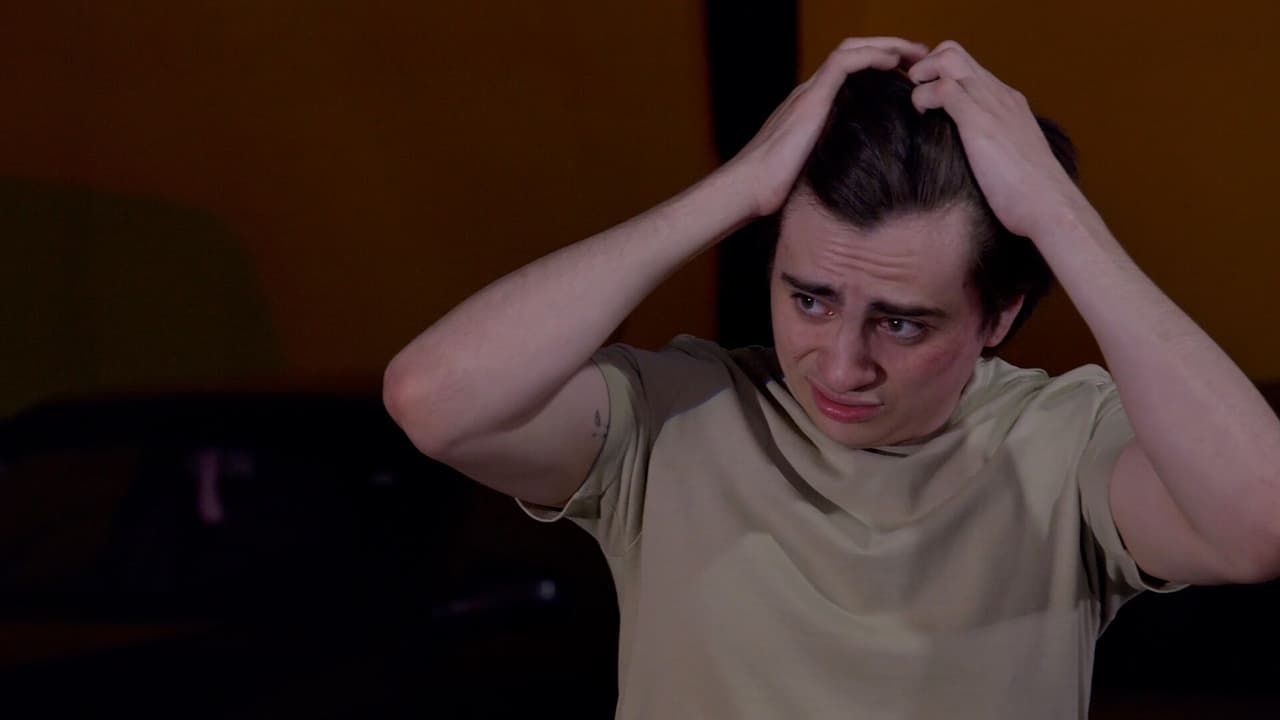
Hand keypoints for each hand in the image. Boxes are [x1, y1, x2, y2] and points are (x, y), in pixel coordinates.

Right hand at [728, 37, 928, 217]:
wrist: (748, 188)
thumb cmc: (775, 189)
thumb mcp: (815, 168)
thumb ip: (835, 159)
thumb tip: (863, 173)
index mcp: (813, 107)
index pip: (850, 71)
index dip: (881, 65)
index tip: (910, 73)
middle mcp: (811, 93)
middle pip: (855, 52)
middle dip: (891, 48)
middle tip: (922, 55)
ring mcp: (810, 92)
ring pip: (852, 49)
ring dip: (888, 45)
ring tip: (916, 51)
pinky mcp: (811, 99)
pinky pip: (844, 63)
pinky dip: (872, 56)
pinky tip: (894, 61)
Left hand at [908, 41, 1082, 239]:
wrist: (1050, 207)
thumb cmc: (1028, 195)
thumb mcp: (1008, 159)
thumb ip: (990, 146)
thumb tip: (969, 157)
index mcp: (1007, 102)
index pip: (966, 66)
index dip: (935, 74)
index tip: (922, 98)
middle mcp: (999, 95)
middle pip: (954, 51)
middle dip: (923, 67)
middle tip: (914, 100)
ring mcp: (991, 105)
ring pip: (947, 59)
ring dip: (921, 77)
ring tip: (917, 108)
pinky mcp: (980, 122)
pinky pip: (943, 89)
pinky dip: (922, 98)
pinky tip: (921, 120)